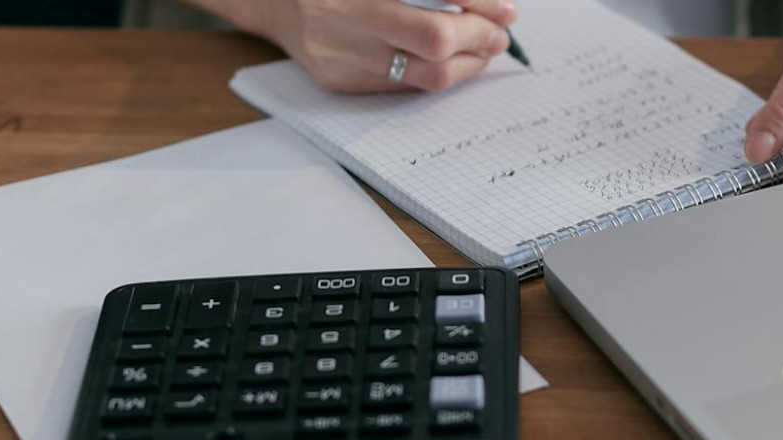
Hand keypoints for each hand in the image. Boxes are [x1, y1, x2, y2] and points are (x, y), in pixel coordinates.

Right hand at [231, 0, 516, 92]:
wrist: (275, 2)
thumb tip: (492, 7)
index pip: (435, 1)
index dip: (478, 7)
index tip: (507, 11)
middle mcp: (341, 17)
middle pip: (433, 41)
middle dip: (478, 38)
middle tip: (499, 34)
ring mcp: (338, 57)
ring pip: (425, 75)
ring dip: (466, 65)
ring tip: (480, 48)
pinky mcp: (339, 84)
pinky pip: (403, 87)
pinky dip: (435, 74)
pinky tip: (448, 60)